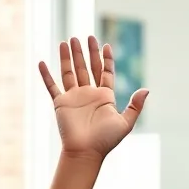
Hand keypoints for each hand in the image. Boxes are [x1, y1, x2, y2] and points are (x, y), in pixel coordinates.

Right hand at [38, 36, 147, 159]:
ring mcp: (74, 97)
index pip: (106, 72)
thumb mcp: (125, 122)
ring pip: (70, 72)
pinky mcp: (60, 103)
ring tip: (68, 41)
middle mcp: (89, 94)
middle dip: (86, 52)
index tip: (106, 45)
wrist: (86, 152)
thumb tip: (146, 89)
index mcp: (105, 97)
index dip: (106, 59)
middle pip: (87, 68)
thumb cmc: (106, 140)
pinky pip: (52, 86)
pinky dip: (46, 75)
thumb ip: (135, 106)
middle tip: (86, 36)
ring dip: (68, 57)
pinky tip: (42, 62)